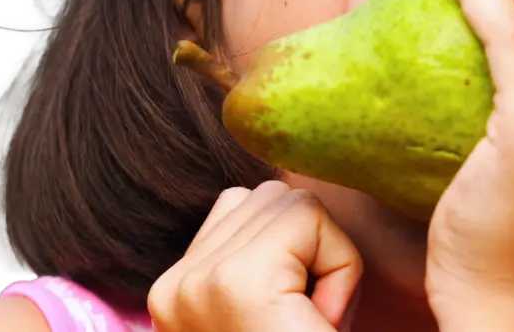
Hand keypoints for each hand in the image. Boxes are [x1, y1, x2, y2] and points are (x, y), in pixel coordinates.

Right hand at [148, 181, 362, 331]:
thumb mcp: (276, 306)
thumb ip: (266, 255)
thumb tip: (290, 195)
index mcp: (174, 289)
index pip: (245, 205)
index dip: (297, 252)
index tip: (293, 319)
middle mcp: (173, 283)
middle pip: (270, 197)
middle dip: (309, 250)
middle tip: (305, 323)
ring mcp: (196, 282)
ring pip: (293, 204)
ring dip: (325, 259)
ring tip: (307, 324)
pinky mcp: (235, 283)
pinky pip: (311, 221)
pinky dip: (340, 266)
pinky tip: (318, 325)